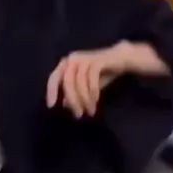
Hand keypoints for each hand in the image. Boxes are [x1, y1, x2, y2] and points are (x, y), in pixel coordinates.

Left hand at [46, 41, 168, 117]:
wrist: (121, 59)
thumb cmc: (101, 73)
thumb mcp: (85, 85)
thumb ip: (74, 93)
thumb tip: (64, 105)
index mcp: (66, 63)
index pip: (54, 78)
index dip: (51, 92)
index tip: (52, 107)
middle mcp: (73, 59)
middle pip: (67, 82)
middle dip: (72, 100)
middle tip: (78, 114)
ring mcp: (84, 58)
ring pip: (79, 82)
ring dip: (84, 99)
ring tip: (89, 111)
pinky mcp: (96, 60)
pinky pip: (91, 79)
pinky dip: (92, 92)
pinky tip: (95, 101)